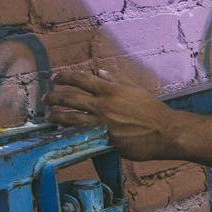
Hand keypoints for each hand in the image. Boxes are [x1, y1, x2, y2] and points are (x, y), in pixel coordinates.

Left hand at [44, 68, 182, 161]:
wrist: (165, 132)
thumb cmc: (153, 110)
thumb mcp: (135, 89)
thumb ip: (116, 80)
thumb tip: (99, 72)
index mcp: (111, 90)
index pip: (81, 79)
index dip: (65, 77)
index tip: (54, 77)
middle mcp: (103, 105)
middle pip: (71, 99)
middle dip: (54, 97)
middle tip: (45, 98)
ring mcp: (102, 124)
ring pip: (71, 119)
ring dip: (57, 116)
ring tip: (48, 116)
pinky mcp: (105, 140)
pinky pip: (83, 135)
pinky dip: (71, 133)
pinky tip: (63, 133)